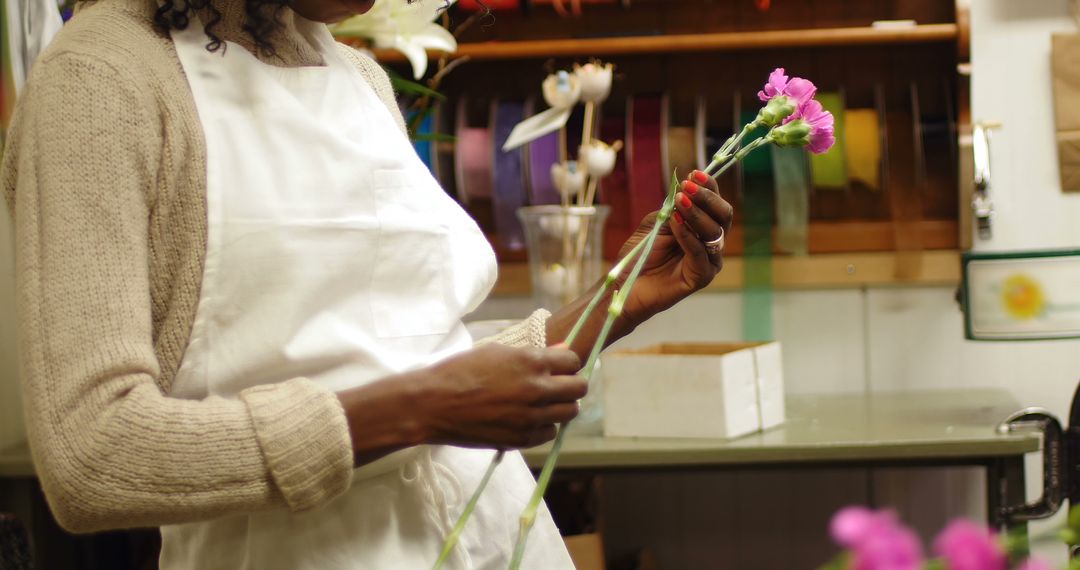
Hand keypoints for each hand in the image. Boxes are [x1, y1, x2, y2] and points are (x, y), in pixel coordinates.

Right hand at [413, 344, 585, 448]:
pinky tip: (529, 418)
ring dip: (561, 406)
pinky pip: (550, 432)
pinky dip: (544, 425)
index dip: (567, 363)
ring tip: (544, 403)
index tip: (559, 367)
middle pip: (579, 389)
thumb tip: (561, 351)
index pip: (573, 361)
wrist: (433, 404)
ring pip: (570, 413)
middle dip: (571, 385)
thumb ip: (533, 354)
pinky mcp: (523, 438)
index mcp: (531, 362)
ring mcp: (532, 416)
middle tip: (558, 386)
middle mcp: (538, 389)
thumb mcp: (496, 351)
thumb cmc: (460, 370)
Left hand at [616, 169, 733, 327]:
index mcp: (703, 228)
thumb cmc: (641, 254)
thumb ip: (673, 207)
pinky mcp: (701, 277)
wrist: (626, 282)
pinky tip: (675, 222)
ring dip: (696, 213)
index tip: (694, 173)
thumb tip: (687, 186)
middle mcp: (711, 244)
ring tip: (679, 202)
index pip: (716, 204)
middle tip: (687, 187)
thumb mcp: (657, 222)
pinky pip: (700, 253)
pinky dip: (688, 235)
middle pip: (724, 216)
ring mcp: (709, 261)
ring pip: (715, 232)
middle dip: (706, 197)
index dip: (709, 186)